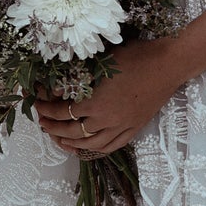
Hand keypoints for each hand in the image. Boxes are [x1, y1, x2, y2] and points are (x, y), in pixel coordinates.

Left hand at [34, 39, 183, 157]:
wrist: (168, 64)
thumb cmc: (135, 56)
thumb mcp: (102, 62)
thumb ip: (79, 77)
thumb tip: (57, 88)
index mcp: (96, 103)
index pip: (62, 112)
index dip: (46, 108)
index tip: (37, 103)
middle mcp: (106, 120)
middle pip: (72, 131)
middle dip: (53, 127)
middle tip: (42, 122)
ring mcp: (121, 127)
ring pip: (90, 144)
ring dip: (71, 142)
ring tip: (59, 137)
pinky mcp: (133, 129)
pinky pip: (110, 146)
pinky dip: (94, 149)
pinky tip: (86, 145)